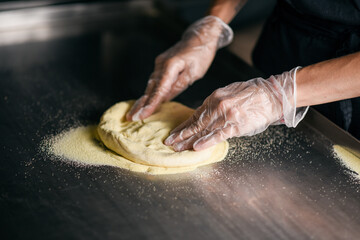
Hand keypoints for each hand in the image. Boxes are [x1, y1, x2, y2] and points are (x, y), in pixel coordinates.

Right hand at [126, 16, 232, 120]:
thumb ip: (178, 85)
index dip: (150, 104)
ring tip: (134, 113)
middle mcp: (161, 65)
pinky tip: (144, 102)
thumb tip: (164, 99)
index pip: (159, 90)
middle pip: (150, 88)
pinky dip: (149, 92)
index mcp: (170, 66)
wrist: (199, 36)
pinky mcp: (161, 65)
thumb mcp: (194, 72)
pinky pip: (154, 82)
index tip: (141, 115)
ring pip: (150, 85)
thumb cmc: (201, 55)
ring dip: (142, 100)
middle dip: (140, 104)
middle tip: (130, 117)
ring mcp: (159, 64)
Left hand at [164, 67, 308, 150]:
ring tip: (177, 148)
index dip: (184, 125)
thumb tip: (203, 116)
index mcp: (214, 98)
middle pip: (196, 123)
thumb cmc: (252, 94)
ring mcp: (226, 116)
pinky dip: (207, 141)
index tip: (175, 133)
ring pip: (204, 130)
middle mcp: (217, 106)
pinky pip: (219, 135)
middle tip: (169, 142)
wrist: (272, 95)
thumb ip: (215, 105)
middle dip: (181, 134)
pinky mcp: (236, 125)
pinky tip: (197, 147)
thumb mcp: (229, 93)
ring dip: (189, 140)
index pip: (195, 115)